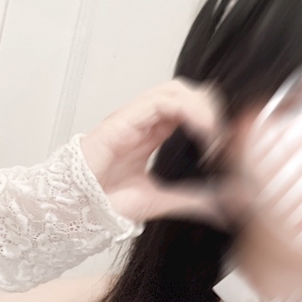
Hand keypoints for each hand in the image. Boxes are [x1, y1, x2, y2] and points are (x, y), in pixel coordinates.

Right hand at [79, 78, 226, 225]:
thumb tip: (223, 206)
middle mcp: (142, 121)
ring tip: (213, 133)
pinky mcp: (122, 121)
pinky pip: (160, 102)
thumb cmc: (105, 202)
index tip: (225, 144)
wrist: (76, 211)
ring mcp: (132, 118)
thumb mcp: (161, 200)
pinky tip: (200, 131)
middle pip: (183, 91)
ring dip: (200, 107)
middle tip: (222, 136)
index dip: (210, 116)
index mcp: (151, 132)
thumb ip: (192, 200)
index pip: (187, 106)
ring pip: (174, 89)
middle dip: (208, 106)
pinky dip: (186, 110)